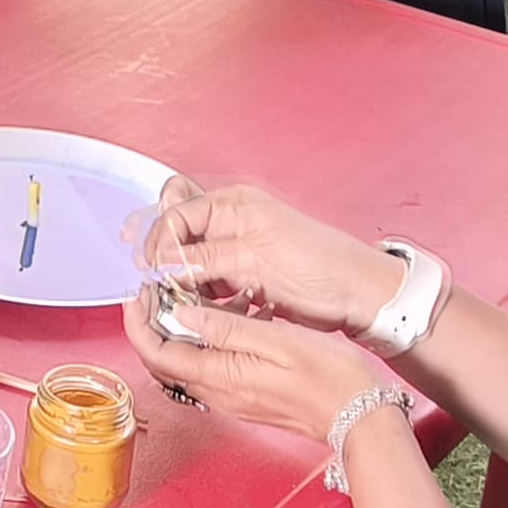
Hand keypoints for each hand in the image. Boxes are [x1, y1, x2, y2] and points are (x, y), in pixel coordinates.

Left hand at [124, 287, 394, 450]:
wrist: (359, 415)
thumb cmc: (329, 378)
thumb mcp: (277, 341)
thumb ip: (226, 328)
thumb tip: (182, 315)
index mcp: (221, 377)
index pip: (157, 354)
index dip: (138, 323)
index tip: (137, 294)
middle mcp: (218, 393)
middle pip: (164, 361)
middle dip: (151, 325)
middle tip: (156, 292)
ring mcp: (231, 398)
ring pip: (186, 364)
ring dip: (179, 332)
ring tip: (192, 298)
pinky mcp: (244, 397)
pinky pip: (210, 368)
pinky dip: (207, 342)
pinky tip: (230, 318)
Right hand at [138, 179, 408, 334]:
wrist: (356, 293)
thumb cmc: (318, 266)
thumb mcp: (254, 259)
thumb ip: (204, 258)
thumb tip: (162, 262)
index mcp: (233, 204)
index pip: (177, 213)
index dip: (158, 240)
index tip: (151, 269)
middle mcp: (230, 221)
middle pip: (178, 233)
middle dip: (163, 257)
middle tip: (155, 282)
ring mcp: (235, 248)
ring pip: (189, 260)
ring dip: (181, 279)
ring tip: (179, 297)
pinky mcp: (241, 274)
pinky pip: (207, 281)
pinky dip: (200, 293)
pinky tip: (203, 304)